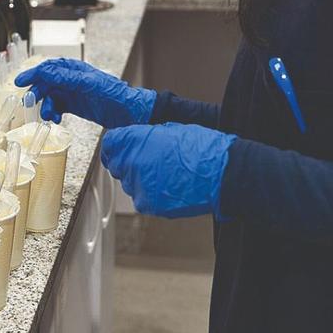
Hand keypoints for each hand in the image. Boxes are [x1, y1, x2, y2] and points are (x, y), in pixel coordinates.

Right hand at [15, 58, 155, 126]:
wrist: (131, 112)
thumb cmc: (115, 94)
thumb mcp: (88, 84)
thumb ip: (66, 78)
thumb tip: (45, 72)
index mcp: (75, 69)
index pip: (48, 68)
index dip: (33, 74)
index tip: (20, 82)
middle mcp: (72, 79)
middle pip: (46, 83)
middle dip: (37, 93)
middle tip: (30, 103)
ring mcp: (73, 93)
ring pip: (51, 97)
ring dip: (46, 106)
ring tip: (49, 116)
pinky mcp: (76, 106)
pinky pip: (58, 107)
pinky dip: (54, 113)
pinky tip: (56, 119)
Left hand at [100, 122, 236, 218]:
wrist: (221, 174)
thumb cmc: (202, 149)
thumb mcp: (171, 129)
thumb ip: (147, 137)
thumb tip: (138, 141)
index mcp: (135, 139)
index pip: (110, 144)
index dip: (116, 147)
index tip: (120, 149)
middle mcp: (132, 162)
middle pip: (117, 165)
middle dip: (127, 163)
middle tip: (147, 163)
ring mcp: (139, 185)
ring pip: (129, 183)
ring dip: (140, 179)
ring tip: (165, 175)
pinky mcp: (148, 203)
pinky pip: (142, 198)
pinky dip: (151, 194)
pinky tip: (169, 187)